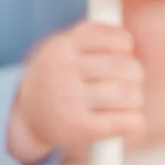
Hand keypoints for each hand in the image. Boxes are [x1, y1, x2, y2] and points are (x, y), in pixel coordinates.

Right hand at [7, 22, 144, 164]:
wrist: (27, 113)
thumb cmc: (57, 75)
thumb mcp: (65, 46)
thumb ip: (93, 36)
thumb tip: (129, 37)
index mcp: (64, 46)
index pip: (113, 38)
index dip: (126, 45)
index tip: (125, 52)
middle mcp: (64, 71)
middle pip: (123, 66)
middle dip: (135, 72)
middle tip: (132, 78)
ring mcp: (70, 100)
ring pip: (125, 93)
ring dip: (136, 96)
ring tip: (131, 98)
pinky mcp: (79, 128)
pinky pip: (122, 122)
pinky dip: (134, 119)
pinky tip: (132, 118)